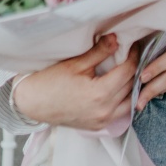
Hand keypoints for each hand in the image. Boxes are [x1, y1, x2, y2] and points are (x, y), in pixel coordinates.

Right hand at [12, 35, 138, 130]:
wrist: (31, 103)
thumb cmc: (50, 81)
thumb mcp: (76, 63)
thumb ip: (100, 51)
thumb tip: (117, 39)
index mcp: (100, 94)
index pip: (128, 71)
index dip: (133, 55)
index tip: (133, 45)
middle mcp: (104, 111)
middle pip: (131, 86)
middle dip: (134, 69)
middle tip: (132, 54)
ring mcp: (101, 121)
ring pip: (129, 102)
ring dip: (132, 86)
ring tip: (129, 70)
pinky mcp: (97, 126)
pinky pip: (120, 113)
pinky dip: (124, 100)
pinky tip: (120, 88)